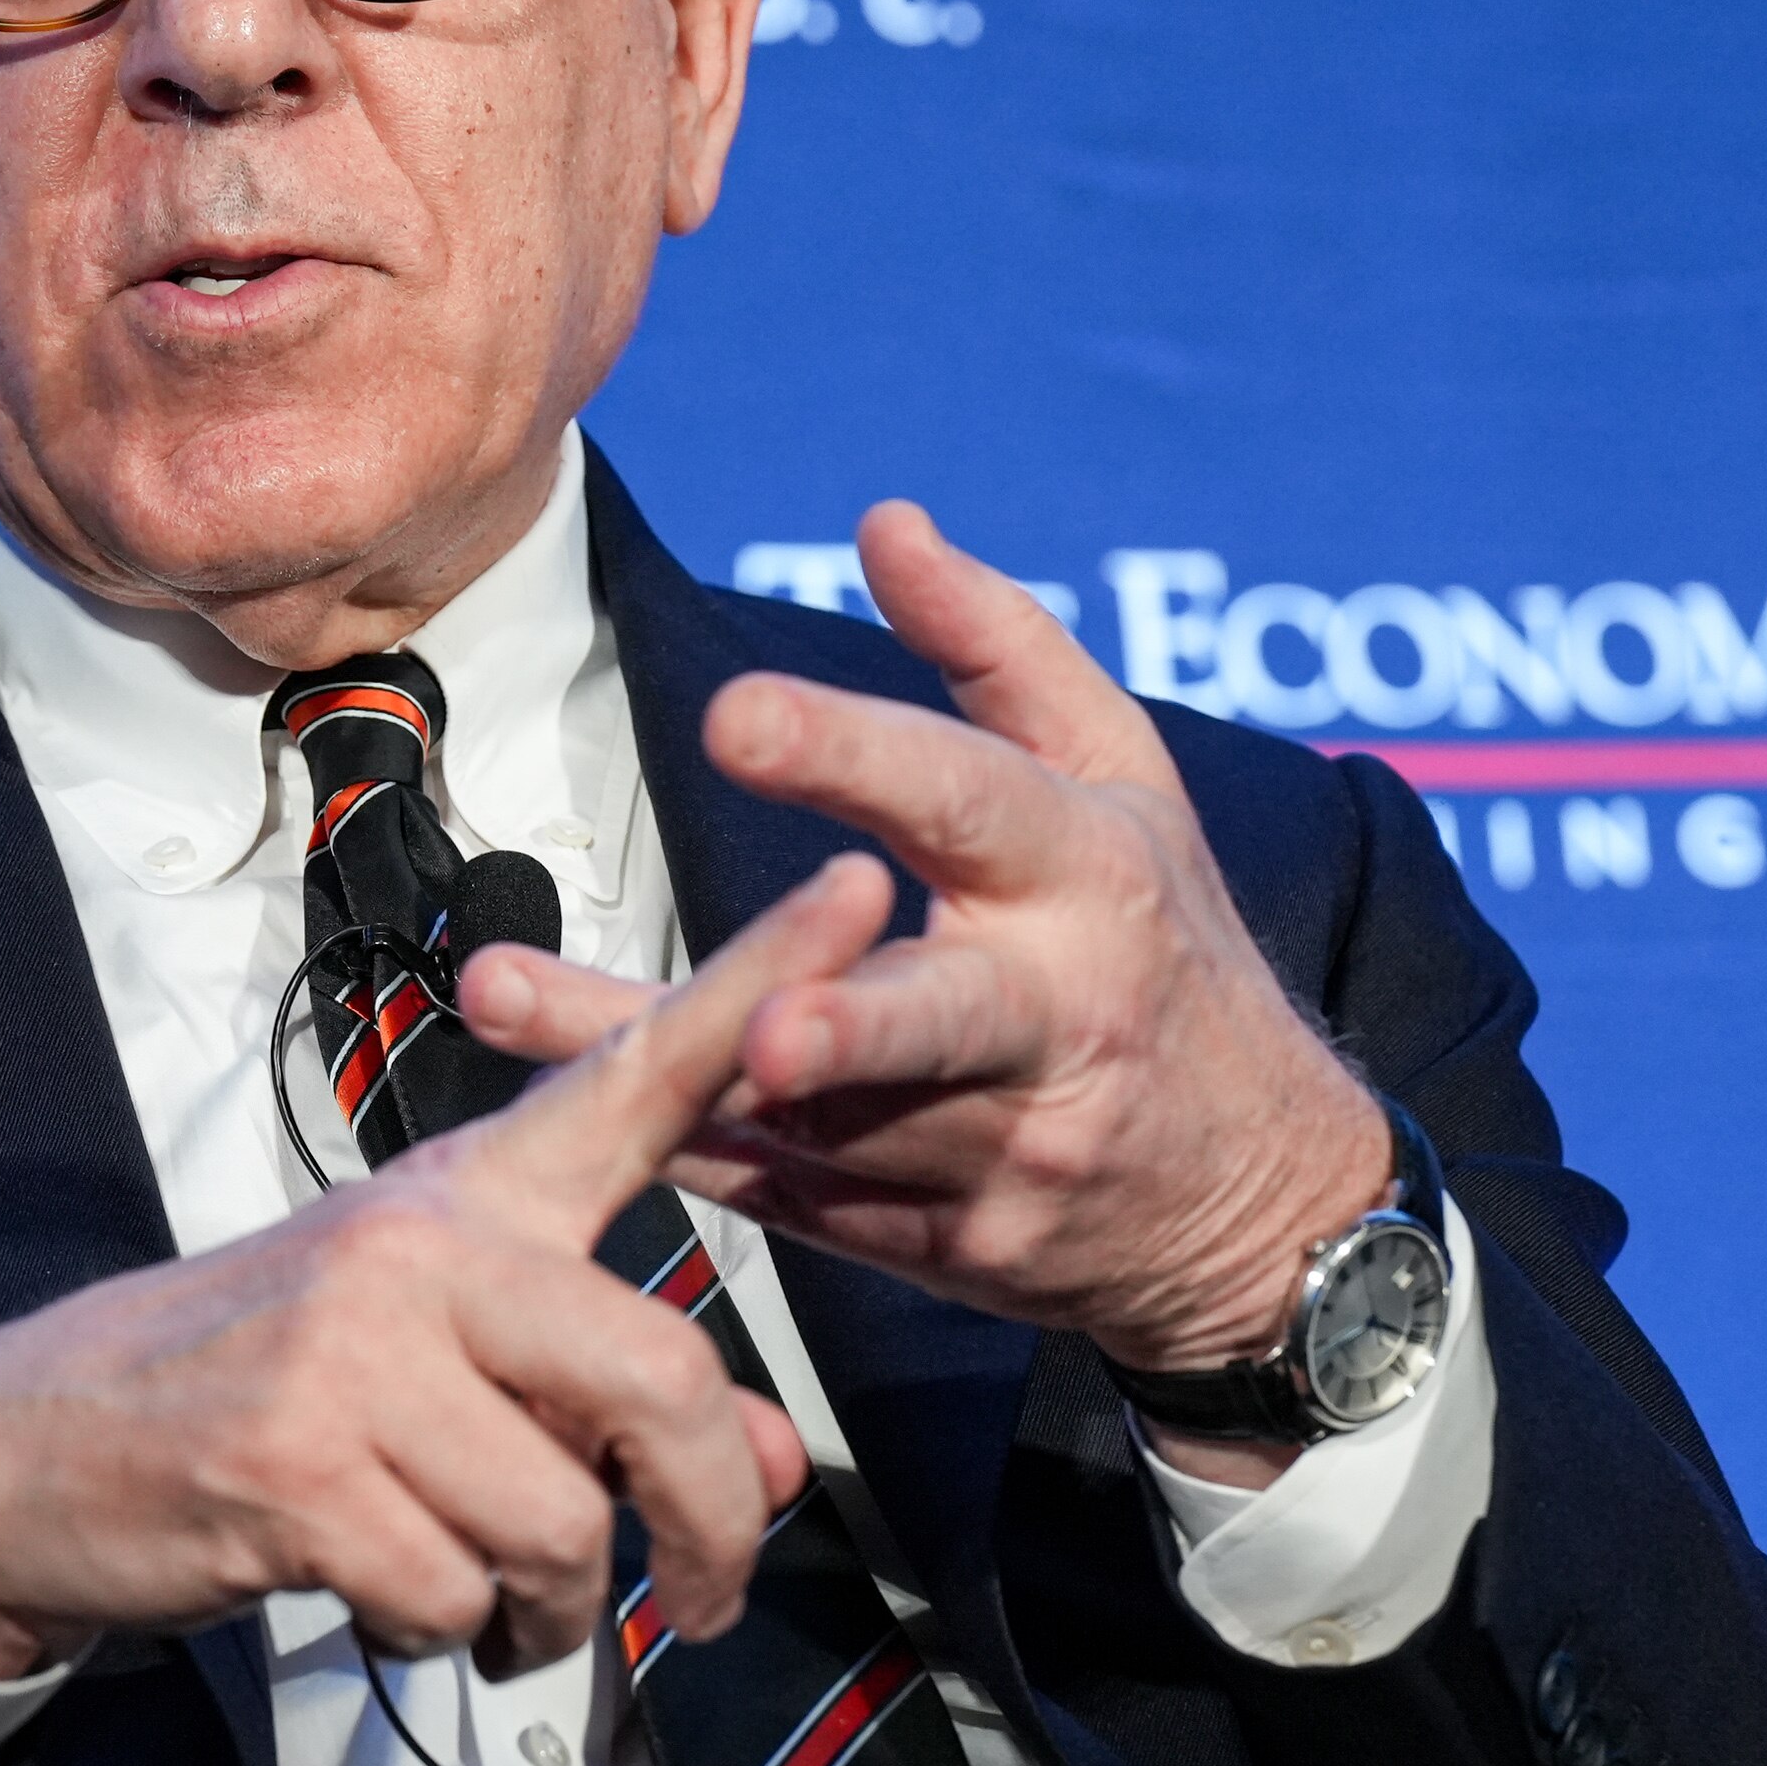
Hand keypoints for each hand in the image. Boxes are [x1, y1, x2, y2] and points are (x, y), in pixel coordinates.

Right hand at [0, 861, 883, 1680]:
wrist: (37, 1444)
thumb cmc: (265, 1388)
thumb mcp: (450, 1367)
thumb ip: (616, 1398)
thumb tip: (769, 1471)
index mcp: (468, 1194)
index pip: (635, 1075)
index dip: (757, 987)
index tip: (865, 888)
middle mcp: (421, 1243)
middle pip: (660, 1376)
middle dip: (707, 1523)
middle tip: (704, 1595)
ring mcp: (351, 1348)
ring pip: (563, 1518)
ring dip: (551, 1610)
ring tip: (488, 1599)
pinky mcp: (293, 1463)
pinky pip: (453, 1592)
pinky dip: (444, 1636)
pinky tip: (389, 1598)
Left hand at [460, 501, 1388, 1476]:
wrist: (1260, 1205)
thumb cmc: (1168, 950)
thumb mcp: (1127, 782)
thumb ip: (1000, 646)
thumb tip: (884, 522)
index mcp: (1090, 876)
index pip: (973, 804)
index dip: (856, 759)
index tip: (735, 715)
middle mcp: (1050, 1018)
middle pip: (931, 1017)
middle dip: (844, 1020)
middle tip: (750, 1019)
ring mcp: (998, 1149)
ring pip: (818, 1118)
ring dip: (660, 1062)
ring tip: (505, 1001)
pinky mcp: (939, 1242)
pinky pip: (788, 1194)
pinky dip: (676, 1145)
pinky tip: (552, 1099)